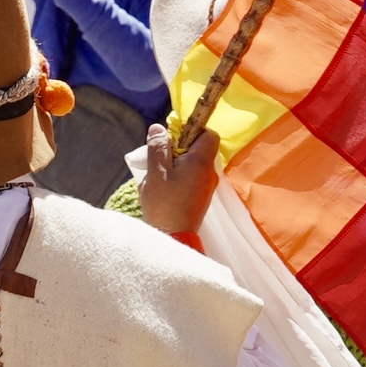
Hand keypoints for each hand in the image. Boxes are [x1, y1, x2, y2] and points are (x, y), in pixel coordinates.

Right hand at [136, 117, 220, 234]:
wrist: (174, 238)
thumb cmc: (164, 204)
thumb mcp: (156, 172)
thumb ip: (158, 147)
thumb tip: (159, 128)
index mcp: (201, 162)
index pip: (209, 134)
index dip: (192, 130)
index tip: (173, 138)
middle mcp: (210, 173)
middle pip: (199, 149)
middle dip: (178, 149)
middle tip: (159, 159)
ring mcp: (207, 186)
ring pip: (193, 164)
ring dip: (175, 165)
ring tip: (158, 177)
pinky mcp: (202, 198)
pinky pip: (192, 178)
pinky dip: (178, 178)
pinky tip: (163, 189)